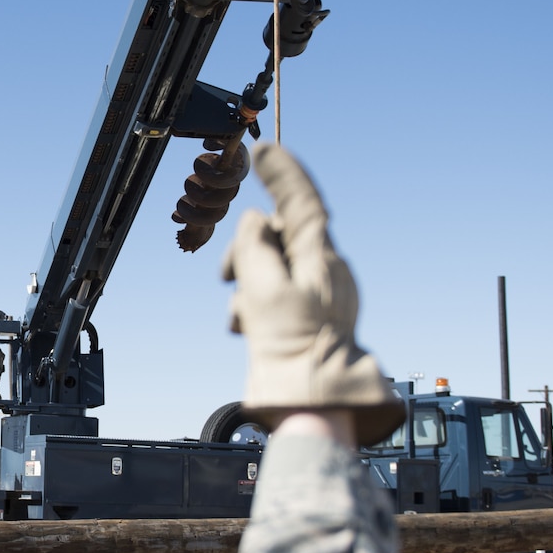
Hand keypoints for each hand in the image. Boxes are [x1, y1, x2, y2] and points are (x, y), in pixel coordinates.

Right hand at [221, 143, 402, 445]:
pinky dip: (255, 306)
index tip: (261, 149)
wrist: (311, 402)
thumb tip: (253, 224)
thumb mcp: (264, 290)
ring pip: (271, 267)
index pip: (303, 202)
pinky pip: (273, 295)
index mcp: (322, 259)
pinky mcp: (305, 317)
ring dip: (248, 285)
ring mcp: (316, 295)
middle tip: (229, 276)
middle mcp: (324, 272)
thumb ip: (254, 247)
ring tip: (245, 317)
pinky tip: (250, 329)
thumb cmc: (292, 350)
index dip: (282, 172)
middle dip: (249, 251)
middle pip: (278, 237)